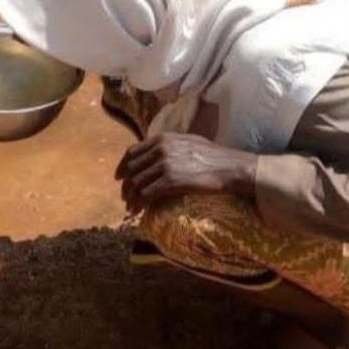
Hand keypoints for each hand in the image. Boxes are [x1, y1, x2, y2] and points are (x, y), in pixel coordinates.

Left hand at [114, 132, 257, 214]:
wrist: (230, 167)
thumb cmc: (214, 156)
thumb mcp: (187, 141)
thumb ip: (169, 146)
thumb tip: (156, 153)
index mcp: (162, 139)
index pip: (132, 152)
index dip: (122, 166)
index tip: (119, 177)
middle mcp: (160, 149)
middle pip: (131, 168)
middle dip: (125, 185)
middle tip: (125, 197)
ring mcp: (164, 165)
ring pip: (136, 182)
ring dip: (130, 197)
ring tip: (130, 207)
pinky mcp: (171, 181)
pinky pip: (146, 194)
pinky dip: (139, 203)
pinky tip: (138, 210)